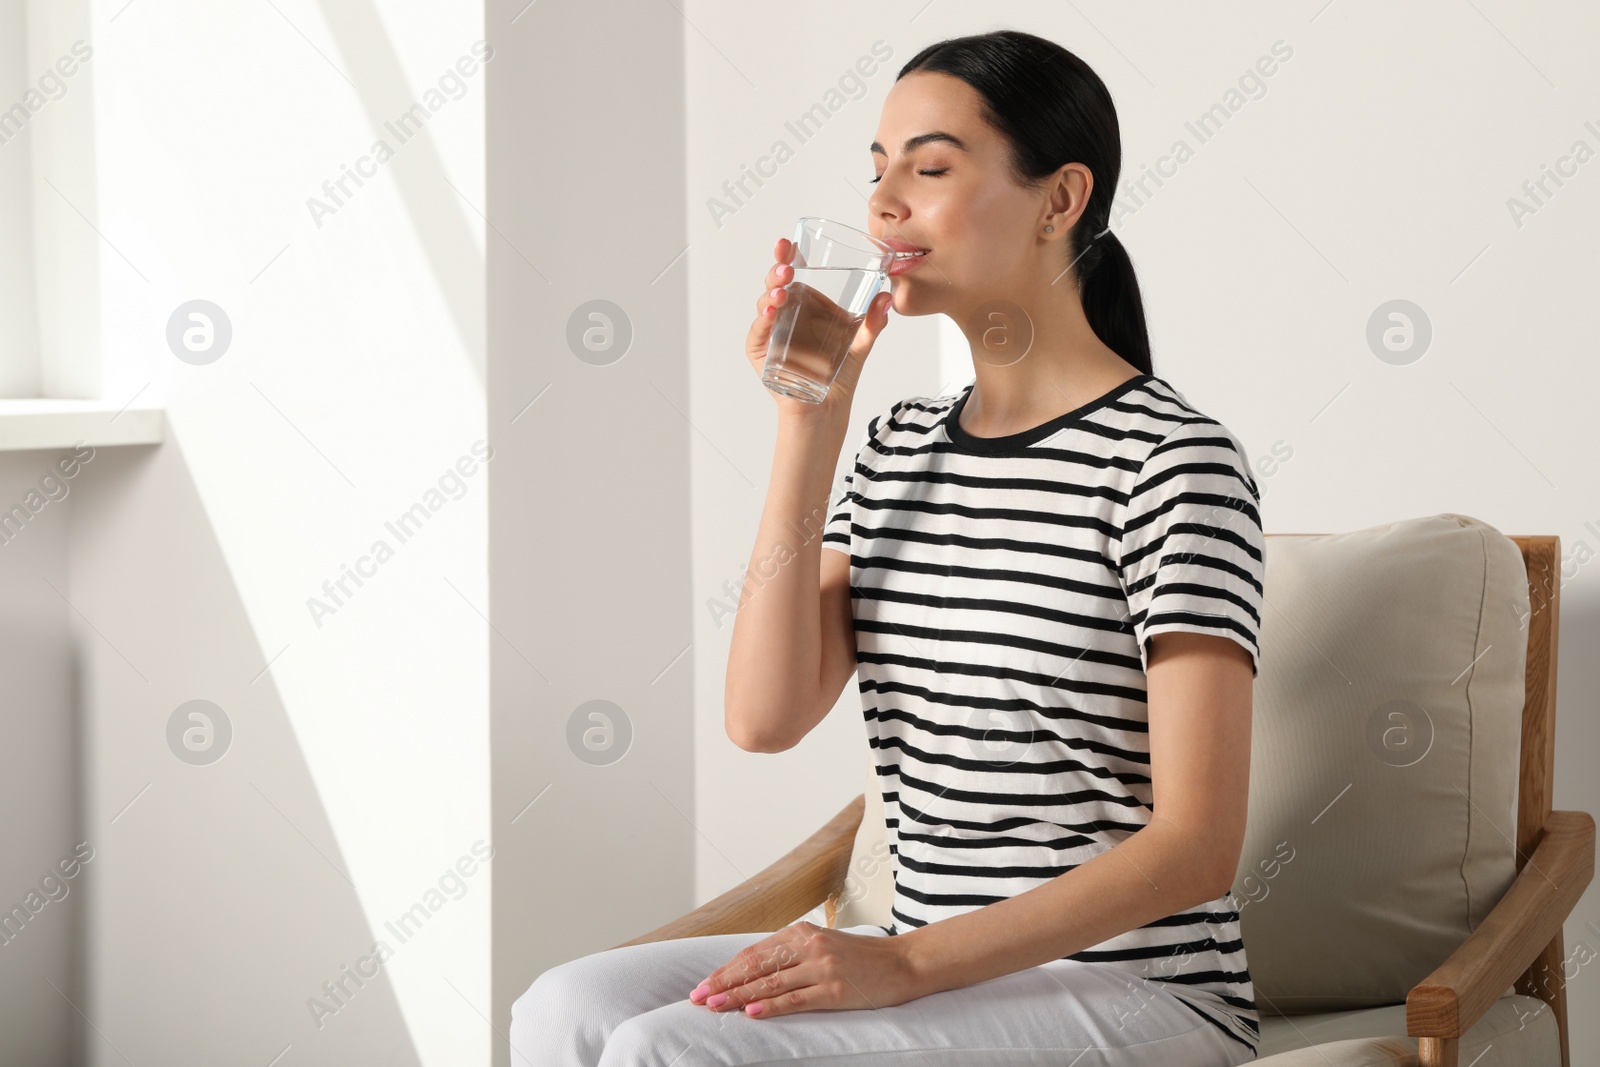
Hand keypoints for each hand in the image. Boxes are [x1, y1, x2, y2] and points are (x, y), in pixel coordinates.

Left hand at [687, 921, 921, 1018]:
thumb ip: (794, 953)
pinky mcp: (834, 989)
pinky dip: (769, 1005)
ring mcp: (821, 967)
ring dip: (737, 995)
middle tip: (697, 997)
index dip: (726, 969)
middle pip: (755, 965)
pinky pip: (794, 998)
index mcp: (803, 932)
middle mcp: (809, 945)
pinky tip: (750, 1011)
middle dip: (723, 982)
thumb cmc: (863, 958)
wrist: (904, 963)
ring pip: (769, 982)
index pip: (754, 953)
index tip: (704, 983)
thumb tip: (756, 971)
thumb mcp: (825, 945)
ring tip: (713, 1005)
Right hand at [745, 237, 893, 424]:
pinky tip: (771, 314)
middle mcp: (786, 313)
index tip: (789, 243)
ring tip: (782, 292)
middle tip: (787, 265)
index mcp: (805, 304)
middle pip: (776, 284)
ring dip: (772, 295)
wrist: (827, 408)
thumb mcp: (860, 344)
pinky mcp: (760, 351)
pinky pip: (758, 333)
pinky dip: (763, 322)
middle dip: (777, 270)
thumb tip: (886, 297)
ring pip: (765, 304)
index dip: (788, 256)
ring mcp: (771, 331)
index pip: (794, 273)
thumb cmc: (839, 374)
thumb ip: (873, 322)